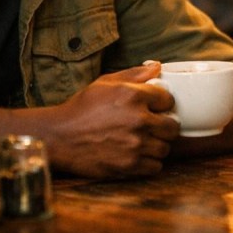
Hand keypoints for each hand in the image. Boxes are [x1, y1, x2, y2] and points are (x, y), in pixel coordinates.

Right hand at [44, 62, 179, 178]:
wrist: (59, 138)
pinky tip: (138, 155)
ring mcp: (135, 145)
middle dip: (165, 125)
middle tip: (153, 126)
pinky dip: (149, 162)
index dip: (162, 103)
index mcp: (133, 96)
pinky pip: (156, 166)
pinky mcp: (130, 165)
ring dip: (157, 145)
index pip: (169, 99)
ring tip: (143, 141)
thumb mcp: (105, 83)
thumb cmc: (81, 108)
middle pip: (172, 126)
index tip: (155, 107)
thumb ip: (134, 74)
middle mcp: (138, 120)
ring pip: (165, 148)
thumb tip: (158, 66)